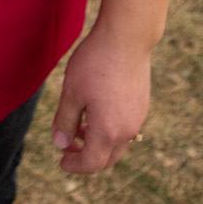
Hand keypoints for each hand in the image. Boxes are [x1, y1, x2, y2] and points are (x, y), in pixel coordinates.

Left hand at [50, 21, 152, 174]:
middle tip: (67, 148)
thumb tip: (60, 144)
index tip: (61, 161)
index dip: (74, 165)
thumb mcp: (72, 92)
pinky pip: (125, 128)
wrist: (127, 38)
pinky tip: (96, 111)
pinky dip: (109, 130)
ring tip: (79, 127)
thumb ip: (65, 122)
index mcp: (108, 131)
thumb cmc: (95, 64)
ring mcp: (138, 118)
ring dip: (98, 143)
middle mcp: (127, 130)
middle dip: (86, 158)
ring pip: (117, 144)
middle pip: (106, 158)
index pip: (91, 163)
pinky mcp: (142, 105)